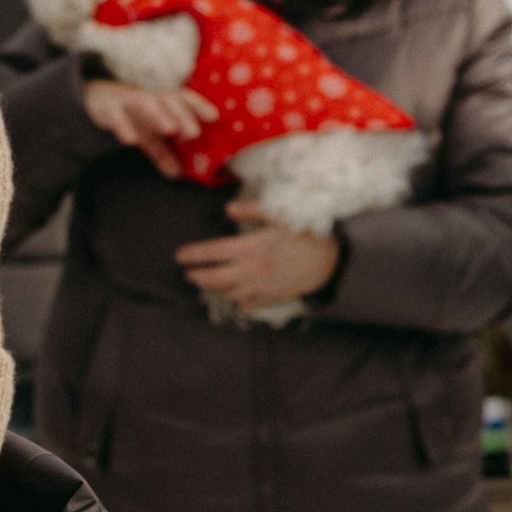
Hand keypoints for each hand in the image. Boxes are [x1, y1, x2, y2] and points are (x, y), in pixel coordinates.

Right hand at [81, 73, 209, 166]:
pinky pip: (116, 116)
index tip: (215, 117)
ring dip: (158, 114)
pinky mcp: (107, 108)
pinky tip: (131, 140)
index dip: (198, 105)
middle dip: (182, 114)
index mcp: (160, 101)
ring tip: (170, 129)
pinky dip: (123, 126)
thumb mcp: (146, 135)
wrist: (92, 99)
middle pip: (168, 100)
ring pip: (144, 103)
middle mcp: (147, 97)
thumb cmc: (128, 114)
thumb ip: (162, 153)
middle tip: (194, 133)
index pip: (183, 98)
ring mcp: (127, 100)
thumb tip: (177, 174)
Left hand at [178, 202, 341, 309]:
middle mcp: (252, 270)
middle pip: (215, 278)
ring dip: (214, 288)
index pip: (214, 253)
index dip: (194, 255)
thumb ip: (253, 210)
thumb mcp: (281, 216)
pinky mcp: (271, 297)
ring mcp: (261, 287)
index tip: (179, 256)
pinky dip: (236, 299)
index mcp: (252, 247)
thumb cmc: (306, 234)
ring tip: (206, 283)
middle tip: (188, 274)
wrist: (331, 261)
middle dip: (198, 276)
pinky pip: (247, 303)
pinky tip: (232, 295)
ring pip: (229, 292)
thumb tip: (228, 208)